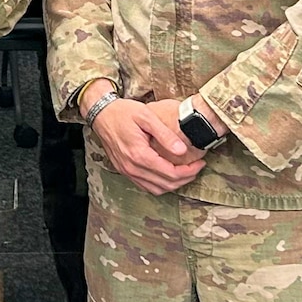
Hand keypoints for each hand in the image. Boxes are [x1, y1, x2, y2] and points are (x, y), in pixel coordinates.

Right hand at [88, 95, 203, 194]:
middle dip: (185, 179)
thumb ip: (165, 134)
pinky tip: (167, 175)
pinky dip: (160, 185)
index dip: (189, 171)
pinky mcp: (124, 170)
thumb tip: (182, 150)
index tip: (200, 163)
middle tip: (197, 168)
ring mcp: (126, 171)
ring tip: (185, 173)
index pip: (170, 173)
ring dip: (173, 185)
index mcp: (139, 154)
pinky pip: (145, 186)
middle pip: (165, 184)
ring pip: (156, 189)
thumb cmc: (122, 112)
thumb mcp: (146, 117)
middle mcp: (132, 167)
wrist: (100, 113)